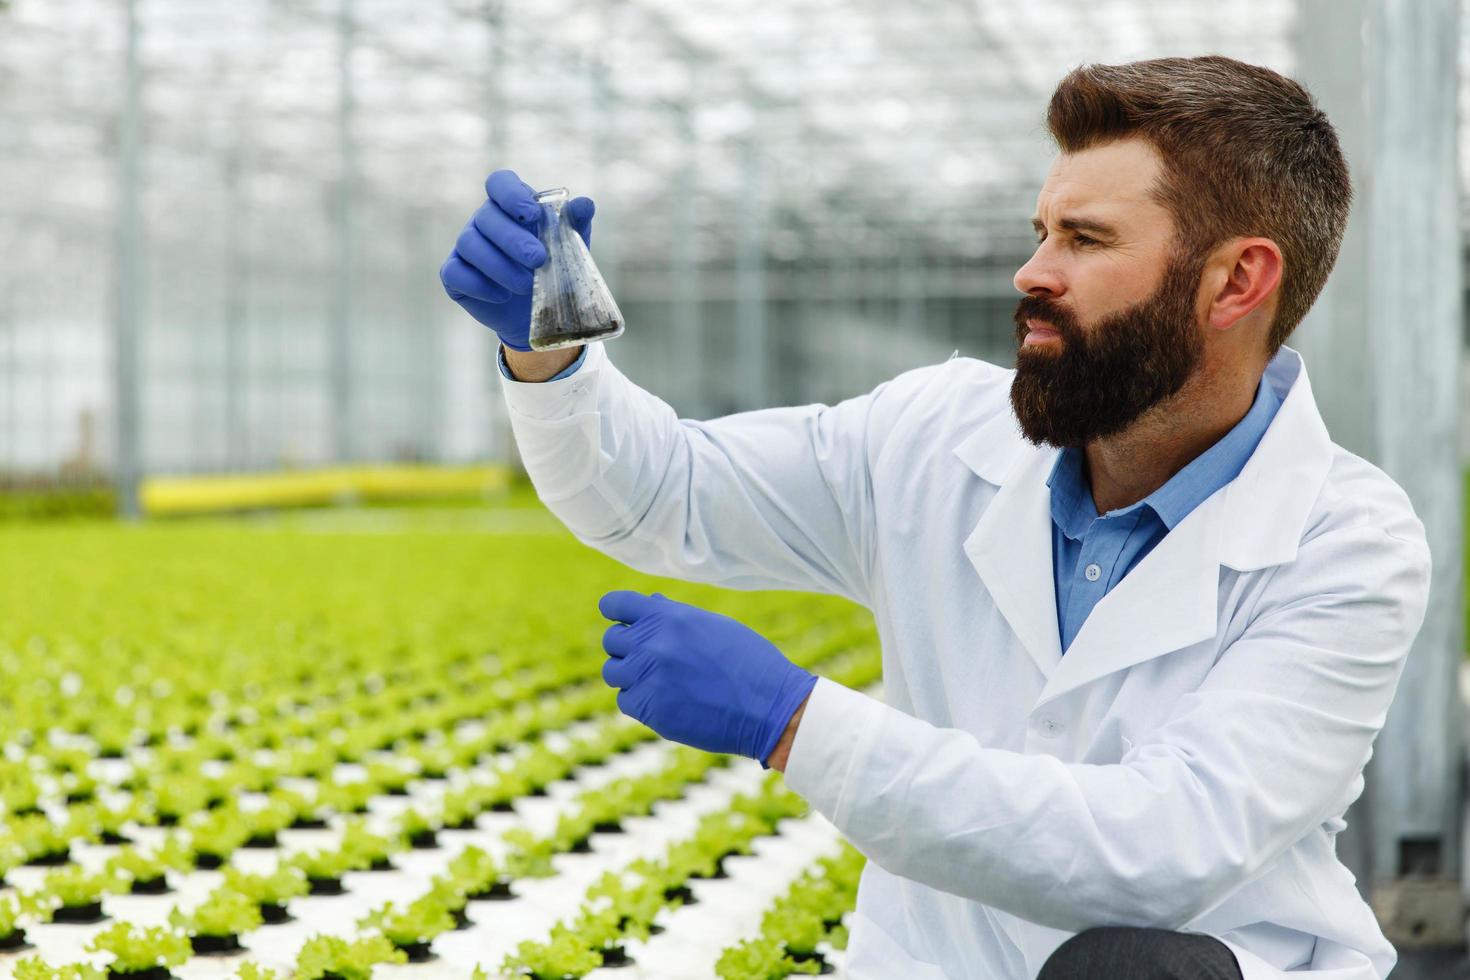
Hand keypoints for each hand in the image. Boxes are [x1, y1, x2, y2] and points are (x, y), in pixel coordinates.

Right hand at [439, 169, 594, 350]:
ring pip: (469, 244)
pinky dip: (480, 285)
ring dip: (499, 266)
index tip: (532, 214)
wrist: (537, 313)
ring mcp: (466, 246)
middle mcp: (484, 220)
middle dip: (512, 239)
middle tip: (538, 260)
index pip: (499, 182)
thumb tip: (584, 204)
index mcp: (510, 204)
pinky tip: (503, 296)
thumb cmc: (553, 271)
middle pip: (486, 216)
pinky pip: (455, 273)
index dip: (511, 194)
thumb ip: (576, 224)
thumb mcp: (570, 248)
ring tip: (526, 285)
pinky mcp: (454, 274)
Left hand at [599, 591, 817, 765]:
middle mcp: (652, 644)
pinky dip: (640, 701)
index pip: (614, 604)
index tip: (624, 621)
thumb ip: (675, 615)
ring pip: (613, 672)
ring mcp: (648, 678)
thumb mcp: (713, 625)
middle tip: (651, 656)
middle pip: (612, 640)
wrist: (769, 708)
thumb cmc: (748, 661)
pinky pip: (626, 701)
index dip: (617, 611)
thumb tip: (649, 604)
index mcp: (667, 617)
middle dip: (627, 647)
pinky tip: (667, 699)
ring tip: (659, 679)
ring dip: (630, 675)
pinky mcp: (651, 710)